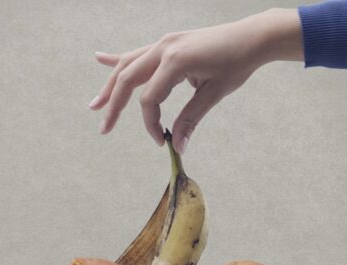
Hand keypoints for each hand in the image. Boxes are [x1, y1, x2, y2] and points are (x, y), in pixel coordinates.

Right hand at [89, 8, 302, 153]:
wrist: (252, 37)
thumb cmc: (237, 63)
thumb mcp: (214, 93)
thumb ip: (191, 119)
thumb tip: (177, 146)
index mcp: (175, 61)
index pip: (149, 98)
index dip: (151, 123)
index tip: (161, 140)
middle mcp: (164, 48)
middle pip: (128, 80)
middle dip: (114, 106)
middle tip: (104, 129)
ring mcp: (164, 43)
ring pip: (128, 66)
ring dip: (110, 85)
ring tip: (95, 104)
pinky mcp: (168, 43)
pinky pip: (138, 53)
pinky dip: (119, 58)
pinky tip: (100, 58)